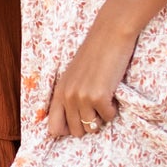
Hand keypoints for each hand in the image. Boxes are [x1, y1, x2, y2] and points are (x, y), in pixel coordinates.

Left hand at [44, 14, 136, 139]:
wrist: (110, 34)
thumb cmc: (95, 54)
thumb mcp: (73, 76)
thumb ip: (69, 96)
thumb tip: (75, 124)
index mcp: (59, 92)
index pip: (53, 128)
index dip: (67, 131)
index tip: (80, 122)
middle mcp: (68, 97)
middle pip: (76, 131)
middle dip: (89, 125)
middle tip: (97, 109)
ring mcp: (82, 97)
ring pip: (92, 127)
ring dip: (102, 118)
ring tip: (105, 100)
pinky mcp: (99, 97)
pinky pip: (109, 117)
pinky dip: (113, 110)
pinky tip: (113, 94)